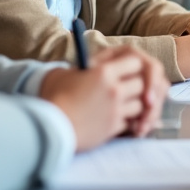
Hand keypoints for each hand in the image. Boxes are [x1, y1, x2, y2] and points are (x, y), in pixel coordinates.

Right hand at [40, 45, 168, 150]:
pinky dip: (125, 122)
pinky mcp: (113, 128)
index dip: (132, 66)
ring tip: (119, 106)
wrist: (48, 127)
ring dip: (133, 105)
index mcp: (104, 72)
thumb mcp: (68, 74)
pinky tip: (113, 120)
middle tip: (124, 89)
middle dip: (135, 87)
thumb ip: (88, 67)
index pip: (135, 61)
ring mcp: (116, 110)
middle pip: (141, 83)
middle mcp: (114, 90)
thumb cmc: (54, 98)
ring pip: (140, 104)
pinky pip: (130, 122)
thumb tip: (96, 63)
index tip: (124, 71)